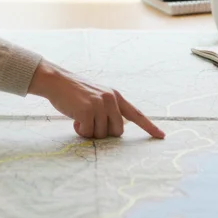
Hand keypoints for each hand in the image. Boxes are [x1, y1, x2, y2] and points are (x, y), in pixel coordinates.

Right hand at [27, 60, 164, 139]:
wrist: (56, 81)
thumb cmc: (74, 92)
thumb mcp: (97, 96)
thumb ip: (109, 110)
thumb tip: (116, 129)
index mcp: (115, 96)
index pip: (136, 114)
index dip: (149, 127)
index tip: (161, 136)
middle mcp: (111, 100)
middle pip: (117, 132)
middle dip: (103, 132)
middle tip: (89, 121)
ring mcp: (100, 104)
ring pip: (101, 134)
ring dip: (89, 131)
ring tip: (79, 116)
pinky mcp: (88, 111)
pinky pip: (87, 133)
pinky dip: (80, 130)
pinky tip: (74, 117)